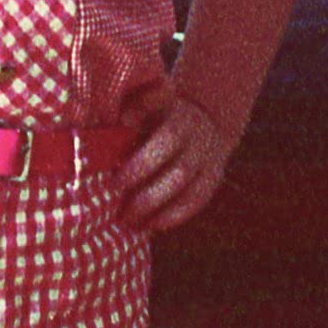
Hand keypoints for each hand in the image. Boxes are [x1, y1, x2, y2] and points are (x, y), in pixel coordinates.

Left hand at [112, 74, 234, 234]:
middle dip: (146, 194)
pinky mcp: (213, 179)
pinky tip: (150, 225)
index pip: (166, 140)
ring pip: (189, 192)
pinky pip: (196, 202)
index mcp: (181, 118)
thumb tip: (125, 119)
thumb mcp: (149, 102)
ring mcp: (210, 161)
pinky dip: (173, 217)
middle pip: (178, 173)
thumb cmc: (159, 113)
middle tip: (118, 208)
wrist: (203, 119)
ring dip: (158, 210)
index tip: (114, 183)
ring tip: (129, 221)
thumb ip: (137, 105)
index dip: (141, 164)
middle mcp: (199, 140)